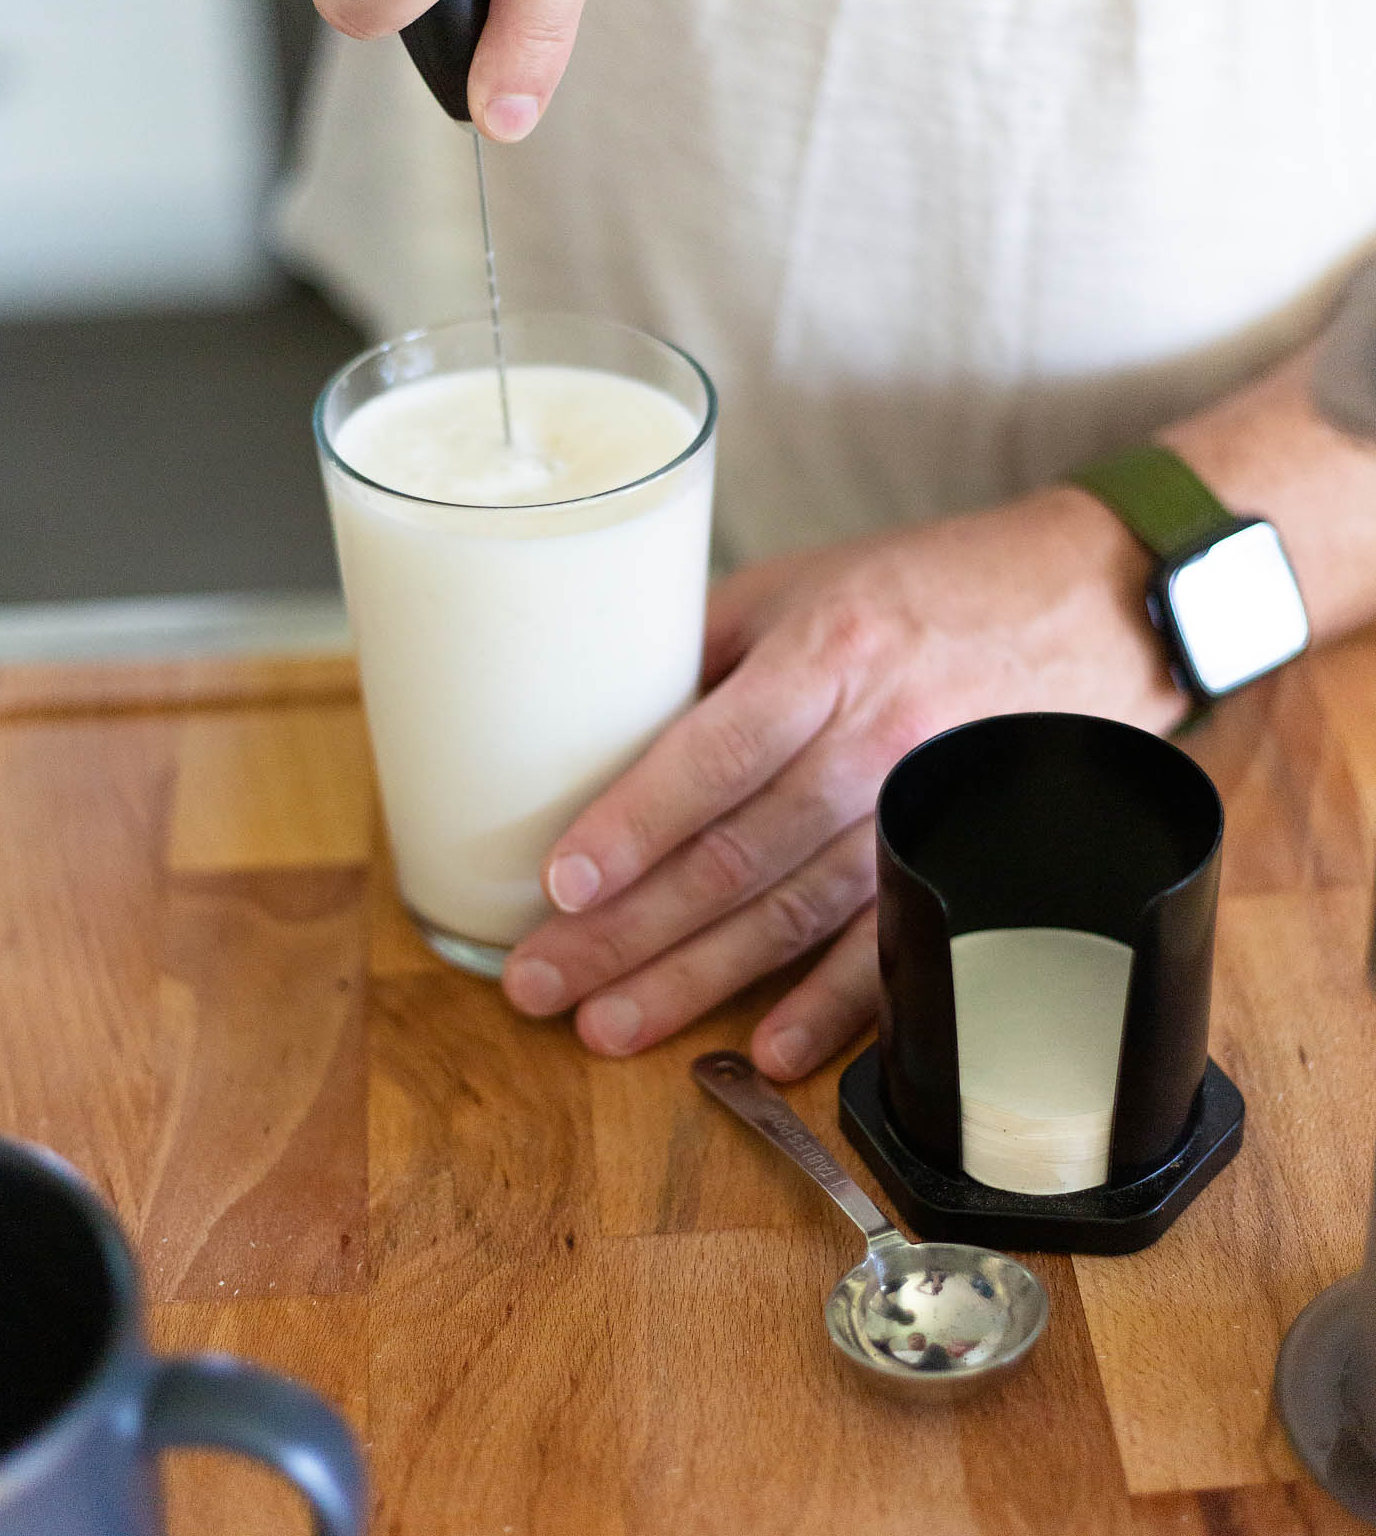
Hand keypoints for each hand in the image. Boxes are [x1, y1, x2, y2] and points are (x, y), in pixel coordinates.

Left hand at [500, 485, 1190, 1077]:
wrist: (1092, 601)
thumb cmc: (928, 587)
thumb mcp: (804, 583)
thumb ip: (702, 649)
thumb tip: (593, 724)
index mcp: (826, 656)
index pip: (714, 754)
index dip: (634, 825)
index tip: (560, 885)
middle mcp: (877, 740)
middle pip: (738, 855)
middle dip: (630, 931)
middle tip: (541, 985)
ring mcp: (927, 812)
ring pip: (796, 916)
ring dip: (698, 982)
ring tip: (609, 1027)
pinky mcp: (968, 863)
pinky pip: (893, 949)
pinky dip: (829, 1010)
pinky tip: (760, 1051)